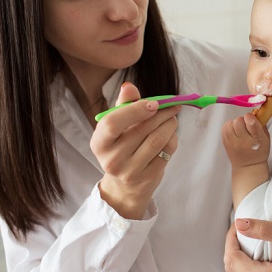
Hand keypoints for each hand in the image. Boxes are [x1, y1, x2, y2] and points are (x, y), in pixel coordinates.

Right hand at [90, 83, 178, 218]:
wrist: (125, 184)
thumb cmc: (121, 146)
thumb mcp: (117, 126)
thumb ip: (124, 105)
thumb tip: (129, 86)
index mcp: (99, 143)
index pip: (113, 123)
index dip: (135, 110)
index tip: (153, 103)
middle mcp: (112, 159)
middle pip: (142, 130)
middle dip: (161, 113)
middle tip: (172, 105)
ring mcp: (130, 172)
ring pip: (157, 140)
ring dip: (170, 124)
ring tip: (172, 117)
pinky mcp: (148, 178)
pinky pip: (167, 151)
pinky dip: (172, 138)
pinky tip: (170, 134)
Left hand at [222, 113, 269, 167]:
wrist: (248, 166)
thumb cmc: (259, 151)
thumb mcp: (266, 138)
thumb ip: (261, 125)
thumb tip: (255, 112)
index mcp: (255, 139)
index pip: (250, 122)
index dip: (250, 117)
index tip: (251, 119)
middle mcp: (243, 141)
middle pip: (238, 121)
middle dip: (242, 120)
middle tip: (245, 126)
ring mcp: (232, 143)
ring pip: (230, 123)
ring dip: (234, 123)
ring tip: (239, 129)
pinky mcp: (225, 143)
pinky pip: (224, 128)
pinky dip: (229, 127)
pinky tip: (234, 131)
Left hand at [224, 218, 271, 271]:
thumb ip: (264, 229)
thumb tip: (239, 223)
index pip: (233, 260)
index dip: (230, 239)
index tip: (237, 223)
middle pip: (234, 270)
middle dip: (233, 248)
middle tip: (240, 230)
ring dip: (241, 258)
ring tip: (247, 239)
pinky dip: (250, 267)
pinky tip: (258, 254)